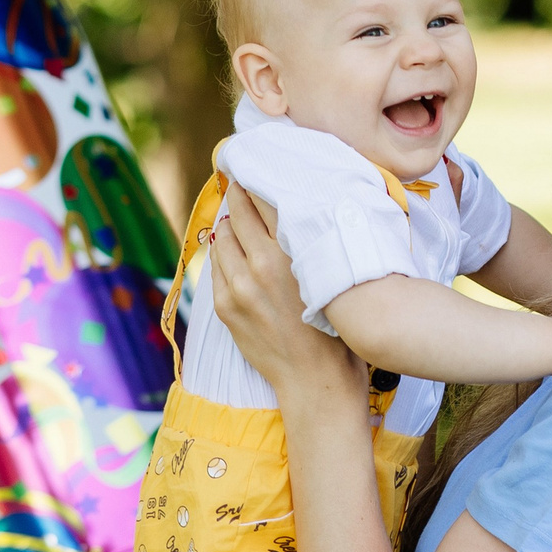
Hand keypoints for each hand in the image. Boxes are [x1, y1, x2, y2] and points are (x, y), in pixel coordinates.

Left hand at [209, 192, 366, 404]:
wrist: (316, 378)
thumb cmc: (335, 325)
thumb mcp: (328, 274)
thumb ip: (306, 243)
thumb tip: (287, 212)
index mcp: (292, 252)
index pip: (264, 202)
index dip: (256, 185)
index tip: (254, 173)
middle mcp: (261, 264)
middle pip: (239, 214)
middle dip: (239, 198)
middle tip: (240, 184)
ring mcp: (239, 286)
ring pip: (223, 239)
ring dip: (230, 227)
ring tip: (237, 220)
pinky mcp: (226, 306)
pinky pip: (216, 268)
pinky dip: (224, 255)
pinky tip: (233, 253)